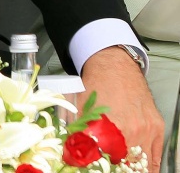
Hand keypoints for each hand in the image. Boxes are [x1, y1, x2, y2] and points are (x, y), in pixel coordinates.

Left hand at [81, 46, 164, 171]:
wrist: (114, 66)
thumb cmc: (96, 84)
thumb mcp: (81, 108)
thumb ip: (78, 132)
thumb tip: (71, 152)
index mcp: (111, 126)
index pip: (106, 158)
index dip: (99, 162)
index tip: (93, 163)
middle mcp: (132, 129)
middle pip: (125, 162)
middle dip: (115, 165)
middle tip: (108, 164)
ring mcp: (147, 129)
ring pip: (142, 160)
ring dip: (132, 167)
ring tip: (123, 167)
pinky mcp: (157, 126)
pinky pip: (155, 154)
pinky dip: (149, 165)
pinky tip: (143, 170)